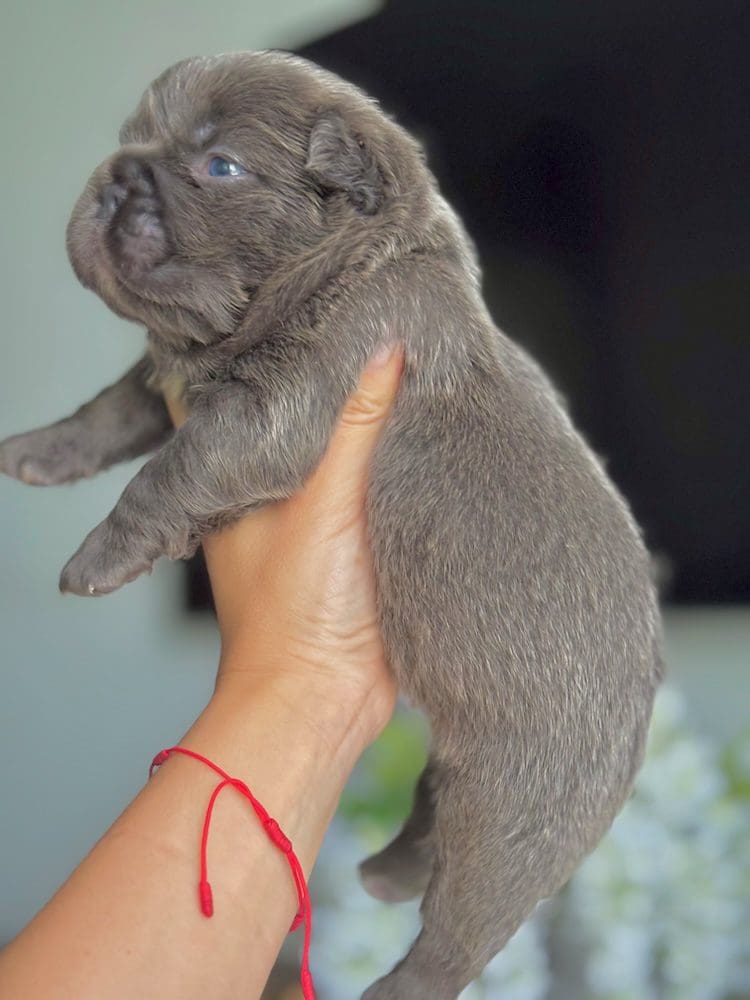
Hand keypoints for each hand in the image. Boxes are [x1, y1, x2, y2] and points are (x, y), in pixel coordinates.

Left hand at [164, 344, 403, 746]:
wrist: (326, 697)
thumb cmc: (298, 609)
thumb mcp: (326, 502)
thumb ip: (357, 424)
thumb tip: (386, 348)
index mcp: (231, 478)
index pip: (217, 391)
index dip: (239, 347)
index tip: (270, 299)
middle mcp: (264, 492)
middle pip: (284, 417)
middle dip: (313, 377)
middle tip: (350, 315)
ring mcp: (308, 517)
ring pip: (331, 451)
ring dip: (357, 422)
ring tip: (393, 358)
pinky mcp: (351, 543)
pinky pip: (368, 487)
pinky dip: (386, 464)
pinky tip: (416, 430)